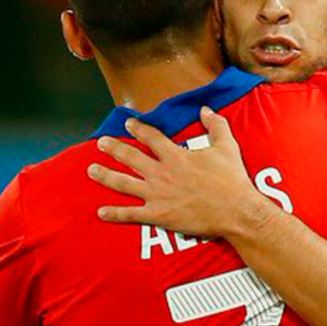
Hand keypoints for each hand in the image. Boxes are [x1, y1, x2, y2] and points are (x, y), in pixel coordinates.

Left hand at [89, 107, 264, 237]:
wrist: (235, 210)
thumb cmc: (232, 179)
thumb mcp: (226, 146)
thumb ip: (215, 125)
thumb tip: (206, 110)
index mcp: (175, 156)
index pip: (151, 137)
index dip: (138, 128)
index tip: (128, 123)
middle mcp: (161, 173)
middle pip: (130, 158)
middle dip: (113, 149)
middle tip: (101, 143)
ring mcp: (157, 195)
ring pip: (123, 184)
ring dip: (105, 176)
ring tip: (91, 169)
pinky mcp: (158, 215)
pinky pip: (131, 214)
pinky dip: (115, 213)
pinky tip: (101, 212)